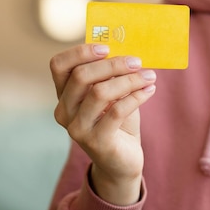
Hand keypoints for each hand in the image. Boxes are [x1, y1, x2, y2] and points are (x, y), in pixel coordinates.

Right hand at [50, 44, 156, 204]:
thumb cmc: (117, 121)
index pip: (59, 65)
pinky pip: (117, 111)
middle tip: (137, 61)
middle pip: (81, 76)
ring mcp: (78, 128)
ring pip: (100, 92)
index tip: (107, 47)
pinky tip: (150, 90)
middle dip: (113, 64)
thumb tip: (127, 50)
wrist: (122, 161)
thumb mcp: (112, 93)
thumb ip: (111, 74)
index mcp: (64, 95)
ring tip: (149, 76)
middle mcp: (64, 111)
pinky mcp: (96, 142)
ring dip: (129, 80)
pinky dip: (137, 96)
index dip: (80, 52)